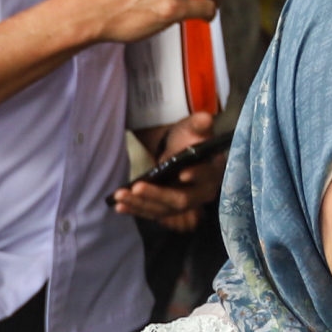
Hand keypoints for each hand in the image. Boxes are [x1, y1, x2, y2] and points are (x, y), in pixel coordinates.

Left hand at [113, 112, 222, 228]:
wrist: (179, 150)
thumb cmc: (189, 139)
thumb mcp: (193, 128)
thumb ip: (198, 124)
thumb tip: (205, 119)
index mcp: (213, 171)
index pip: (206, 175)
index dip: (196, 175)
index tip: (182, 174)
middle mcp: (201, 193)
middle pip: (181, 200)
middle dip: (157, 195)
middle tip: (137, 187)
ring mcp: (184, 204)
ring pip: (163, 209)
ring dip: (140, 204)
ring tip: (119, 197)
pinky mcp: (168, 209)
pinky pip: (151, 212)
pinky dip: (135, 210)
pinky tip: (119, 206)